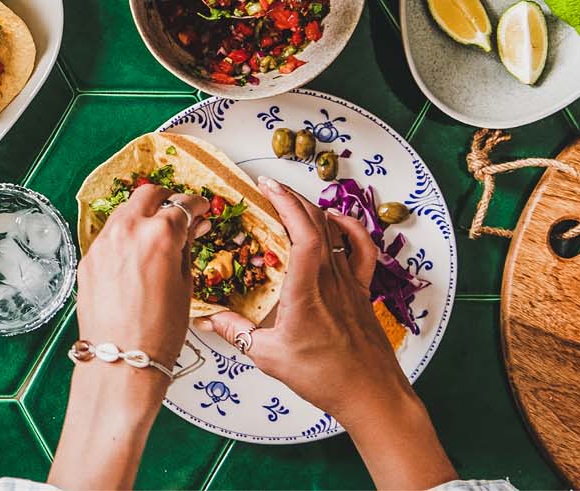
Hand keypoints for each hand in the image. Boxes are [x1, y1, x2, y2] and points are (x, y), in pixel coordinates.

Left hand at [46, 188, 207, 487]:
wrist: (121, 360)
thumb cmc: (160, 332)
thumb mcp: (185, 286)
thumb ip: (187, 248)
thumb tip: (191, 228)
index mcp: (160, 234)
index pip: (182, 205)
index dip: (196, 205)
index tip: (201, 209)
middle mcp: (128, 230)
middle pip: (148, 195)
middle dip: (166, 200)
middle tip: (178, 213)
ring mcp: (103, 243)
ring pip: (124, 211)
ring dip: (142, 214)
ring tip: (156, 233)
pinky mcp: (88, 259)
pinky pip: (109, 236)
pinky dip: (124, 236)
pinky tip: (135, 254)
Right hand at [198, 177, 403, 422]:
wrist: (370, 394)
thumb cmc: (323, 377)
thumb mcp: (268, 356)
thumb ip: (236, 332)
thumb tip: (209, 318)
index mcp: (307, 288)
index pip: (301, 230)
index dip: (285, 202)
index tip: (266, 186)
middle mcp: (331, 278)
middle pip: (317, 223)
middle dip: (292, 198)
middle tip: (269, 187)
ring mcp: (351, 283)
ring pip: (336, 232)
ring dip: (314, 210)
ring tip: (293, 201)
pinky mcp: (363, 292)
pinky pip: (362, 251)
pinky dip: (351, 229)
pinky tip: (338, 222)